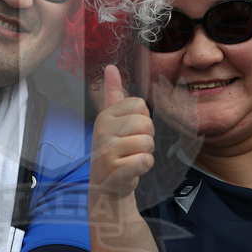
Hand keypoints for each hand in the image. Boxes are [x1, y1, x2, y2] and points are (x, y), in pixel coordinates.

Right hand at [90, 65, 154, 199]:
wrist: (106, 184)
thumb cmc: (114, 148)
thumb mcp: (112, 120)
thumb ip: (112, 93)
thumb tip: (110, 67)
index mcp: (105, 115)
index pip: (140, 105)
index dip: (142, 119)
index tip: (130, 130)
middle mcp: (103, 130)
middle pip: (146, 123)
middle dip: (146, 137)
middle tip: (131, 147)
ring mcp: (108, 150)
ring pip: (148, 142)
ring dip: (145, 153)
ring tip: (130, 157)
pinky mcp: (115, 169)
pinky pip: (146, 160)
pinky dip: (144, 166)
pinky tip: (132, 168)